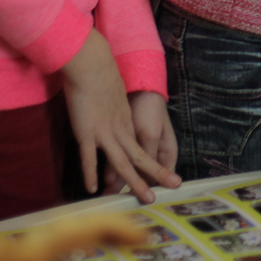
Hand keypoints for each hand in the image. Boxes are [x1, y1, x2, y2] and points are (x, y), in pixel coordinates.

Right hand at [62, 33, 180, 201]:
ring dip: (134, 182)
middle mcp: (120, 129)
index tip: (157, 174)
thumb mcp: (112, 92)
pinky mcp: (87, 132)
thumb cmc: (100, 73)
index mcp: (126, 119)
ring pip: (123, 163)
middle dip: (156, 174)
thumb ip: (112, 105)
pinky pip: (89, 158)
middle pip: (141, 156)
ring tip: (146, 197)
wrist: (91, 63)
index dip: (149, 161)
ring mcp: (105, 132)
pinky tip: (93, 189)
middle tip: (173, 187)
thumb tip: (109, 110)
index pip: (140, 145)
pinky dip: (92, 174)